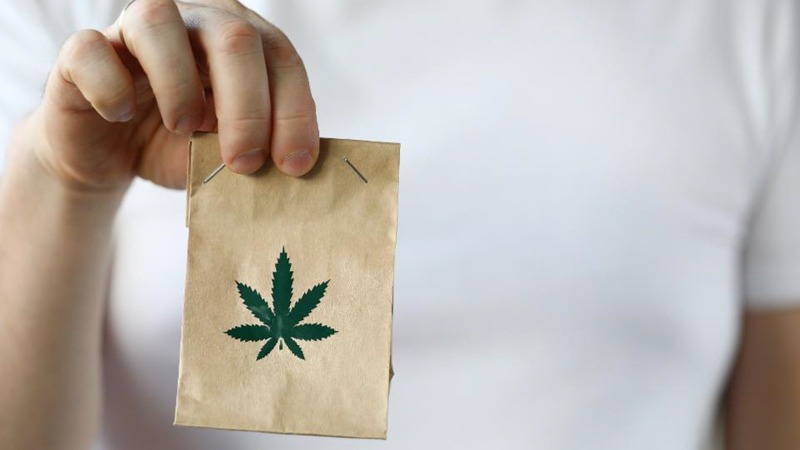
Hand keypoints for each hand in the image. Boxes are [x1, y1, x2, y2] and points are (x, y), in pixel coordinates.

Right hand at [27, 0, 318, 191]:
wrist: (112, 159)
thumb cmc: (181, 147)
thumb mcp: (230, 151)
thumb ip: (263, 147)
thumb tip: (301, 167)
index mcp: (238, 41)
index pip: (280, 57)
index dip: (294, 109)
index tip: (296, 164)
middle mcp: (190, 23)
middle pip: (233, 35)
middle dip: (249, 106)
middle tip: (247, 163)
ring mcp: (131, 32)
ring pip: (157, 20)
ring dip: (180, 83)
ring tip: (185, 129)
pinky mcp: (80, 54)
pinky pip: (89, 48)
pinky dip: (110, 86)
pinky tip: (121, 115)